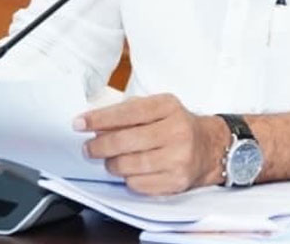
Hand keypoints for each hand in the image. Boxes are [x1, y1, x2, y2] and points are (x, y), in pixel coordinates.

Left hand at [76, 93, 228, 195]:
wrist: (210, 147)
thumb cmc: (176, 125)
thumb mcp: (157, 108)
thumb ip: (128, 112)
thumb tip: (95, 123)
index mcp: (168, 106)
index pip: (127, 113)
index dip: (99, 119)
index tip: (79, 123)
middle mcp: (176, 131)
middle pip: (125, 141)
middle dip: (99, 146)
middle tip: (88, 148)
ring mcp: (178, 158)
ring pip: (128, 165)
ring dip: (112, 164)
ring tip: (110, 160)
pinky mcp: (176, 181)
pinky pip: (138, 184)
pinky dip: (128, 178)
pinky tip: (131, 170)